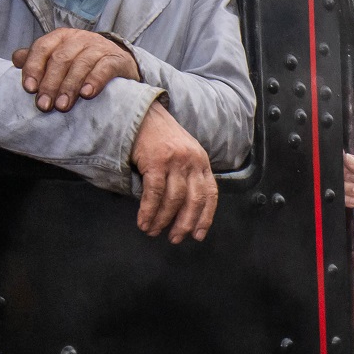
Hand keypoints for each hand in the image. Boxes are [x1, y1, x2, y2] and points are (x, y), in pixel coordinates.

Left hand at [12, 29, 140, 110]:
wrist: (120, 61)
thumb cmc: (83, 62)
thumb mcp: (60, 57)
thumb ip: (38, 59)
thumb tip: (16, 60)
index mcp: (60, 37)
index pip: (42, 48)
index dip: (34, 67)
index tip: (29, 89)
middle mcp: (78, 38)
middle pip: (60, 59)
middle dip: (50, 83)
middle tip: (45, 105)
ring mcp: (99, 47)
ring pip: (81, 64)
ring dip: (69, 86)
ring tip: (63, 106)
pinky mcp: (117, 59)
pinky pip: (105, 68)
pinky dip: (95, 80)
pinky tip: (87, 94)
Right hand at [132, 102, 216, 241]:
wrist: (142, 114)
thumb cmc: (161, 138)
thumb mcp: (184, 154)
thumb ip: (190, 176)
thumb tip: (187, 209)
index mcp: (203, 162)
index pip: (211, 194)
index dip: (205, 217)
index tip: (198, 235)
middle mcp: (193, 161)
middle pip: (194, 200)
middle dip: (185, 224)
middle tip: (176, 239)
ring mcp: (175, 161)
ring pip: (173, 199)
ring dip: (163, 220)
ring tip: (153, 231)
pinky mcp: (156, 160)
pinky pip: (154, 193)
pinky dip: (148, 211)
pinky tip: (144, 221)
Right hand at [343, 152, 353, 250]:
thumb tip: (348, 157)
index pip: (350, 157)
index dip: (349, 162)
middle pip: (341, 169)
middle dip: (350, 178)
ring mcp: (349, 188)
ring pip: (338, 183)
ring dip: (350, 190)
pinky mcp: (344, 199)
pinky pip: (338, 196)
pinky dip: (347, 199)